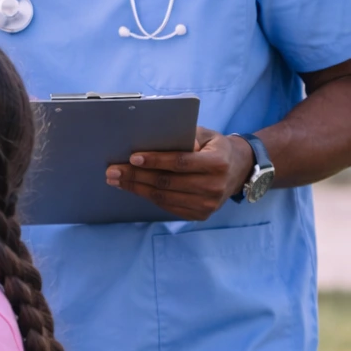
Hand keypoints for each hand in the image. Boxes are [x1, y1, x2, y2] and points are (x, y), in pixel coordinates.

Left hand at [105, 126, 254, 221]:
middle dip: (136, 176)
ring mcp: (208, 204)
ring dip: (136, 188)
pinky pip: (168, 207)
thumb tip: (159, 140)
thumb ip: (186, 135)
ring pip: (164, 197)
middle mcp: (214, 186)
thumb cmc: (214, 148)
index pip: (180, 162)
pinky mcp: (201, 214)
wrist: (238, 170)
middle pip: (167, 182)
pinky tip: (133, 188)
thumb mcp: (206, 135)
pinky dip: (147, 197)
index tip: (132, 158)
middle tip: (113, 170)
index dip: (155, 161)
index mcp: (217, 163)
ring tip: (116, 180)